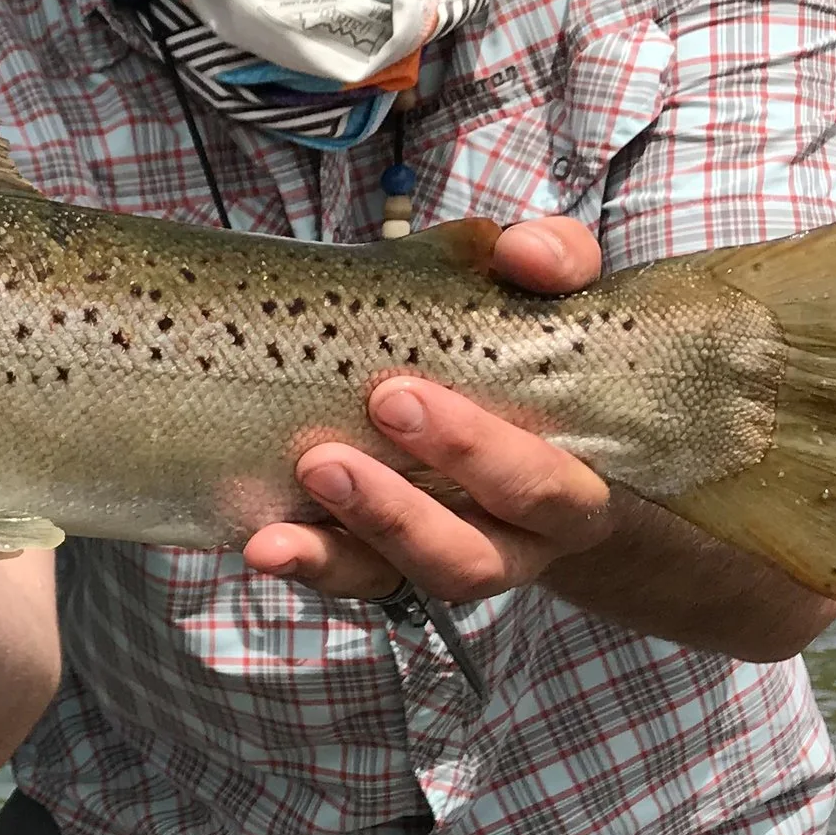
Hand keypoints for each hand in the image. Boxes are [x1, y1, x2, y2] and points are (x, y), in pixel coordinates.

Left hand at [244, 216, 614, 604]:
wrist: (537, 416)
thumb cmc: (538, 353)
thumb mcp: (557, 300)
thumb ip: (556, 262)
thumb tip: (523, 254)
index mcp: (570, 487)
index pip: (544, 491)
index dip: (477, 452)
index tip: (396, 393)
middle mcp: (517, 542)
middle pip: (473, 554)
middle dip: (400, 503)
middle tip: (333, 445)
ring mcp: (452, 556)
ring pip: (411, 578)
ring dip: (351, 540)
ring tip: (298, 493)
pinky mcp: (395, 565)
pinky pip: (358, 581)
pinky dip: (313, 563)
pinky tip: (264, 543)